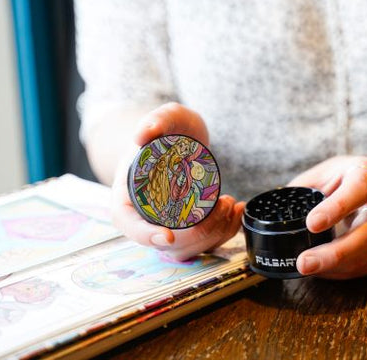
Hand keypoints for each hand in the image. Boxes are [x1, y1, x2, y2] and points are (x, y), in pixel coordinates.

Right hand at [111, 103, 243, 260]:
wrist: (181, 137)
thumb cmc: (168, 130)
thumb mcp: (165, 118)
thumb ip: (155, 120)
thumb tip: (143, 134)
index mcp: (129, 196)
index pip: (129, 224)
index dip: (145, 235)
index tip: (168, 235)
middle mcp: (146, 218)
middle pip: (167, 243)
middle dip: (198, 231)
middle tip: (221, 202)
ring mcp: (169, 226)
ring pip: (189, 248)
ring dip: (215, 234)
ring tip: (232, 204)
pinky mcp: (190, 228)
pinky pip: (205, 243)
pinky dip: (224, 232)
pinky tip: (237, 212)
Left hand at [288, 156, 366, 278]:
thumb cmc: (347, 178)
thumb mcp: (325, 172)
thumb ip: (303, 189)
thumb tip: (271, 212)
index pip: (357, 190)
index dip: (336, 208)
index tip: (311, 224)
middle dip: (335, 251)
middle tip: (304, 262)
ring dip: (335, 266)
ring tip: (306, 268)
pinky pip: (365, 265)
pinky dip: (341, 272)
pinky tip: (321, 270)